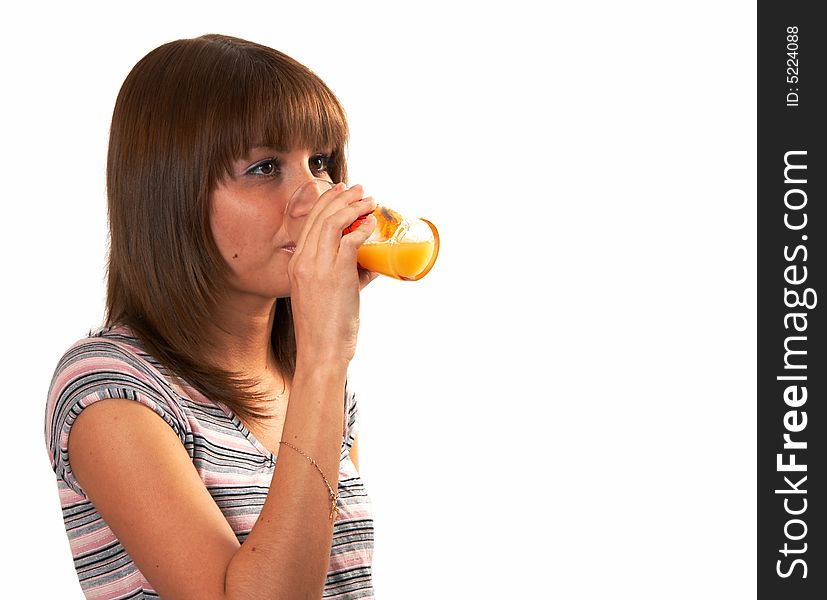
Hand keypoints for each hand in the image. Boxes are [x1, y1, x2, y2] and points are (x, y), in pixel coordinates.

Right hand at [288, 183, 376, 364]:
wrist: (320, 352)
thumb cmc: (324, 329)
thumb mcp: (325, 296)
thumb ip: (347, 275)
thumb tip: (371, 265)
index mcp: (297, 264)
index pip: (310, 221)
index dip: (326, 201)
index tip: (341, 191)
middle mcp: (303, 261)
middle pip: (321, 215)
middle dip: (342, 196)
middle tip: (360, 189)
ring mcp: (318, 268)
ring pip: (333, 222)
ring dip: (353, 207)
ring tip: (369, 200)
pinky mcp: (336, 276)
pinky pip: (349, 241)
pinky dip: (362, 228)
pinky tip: (371, 223)